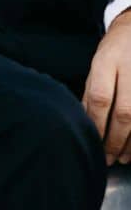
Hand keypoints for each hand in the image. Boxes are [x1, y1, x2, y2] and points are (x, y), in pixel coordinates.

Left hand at [83, 10, 130, 162]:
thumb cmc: (115, 51)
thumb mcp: (98, 65)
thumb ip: (91, 92)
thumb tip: (83, 123)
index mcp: (106, 62)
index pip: (100, 98)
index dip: (97, 124)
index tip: (92, 143)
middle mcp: (130, 68)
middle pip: (125, 111)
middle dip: (116, 139)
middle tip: (109, 158)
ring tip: (125, 158)